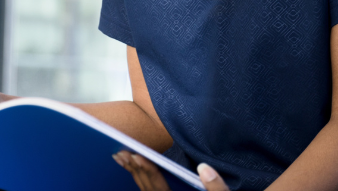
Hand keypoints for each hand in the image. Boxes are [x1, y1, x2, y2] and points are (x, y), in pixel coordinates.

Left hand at [113, 151, 229, 190]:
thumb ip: (216, 188)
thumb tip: (204, 168)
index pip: (159, 188)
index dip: (148, 171)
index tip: (137, 156)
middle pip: (147, 190)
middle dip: (135, 170)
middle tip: (121, 152)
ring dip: (134, 175)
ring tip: (122, 158)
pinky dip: (140, 180)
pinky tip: (136, 170)